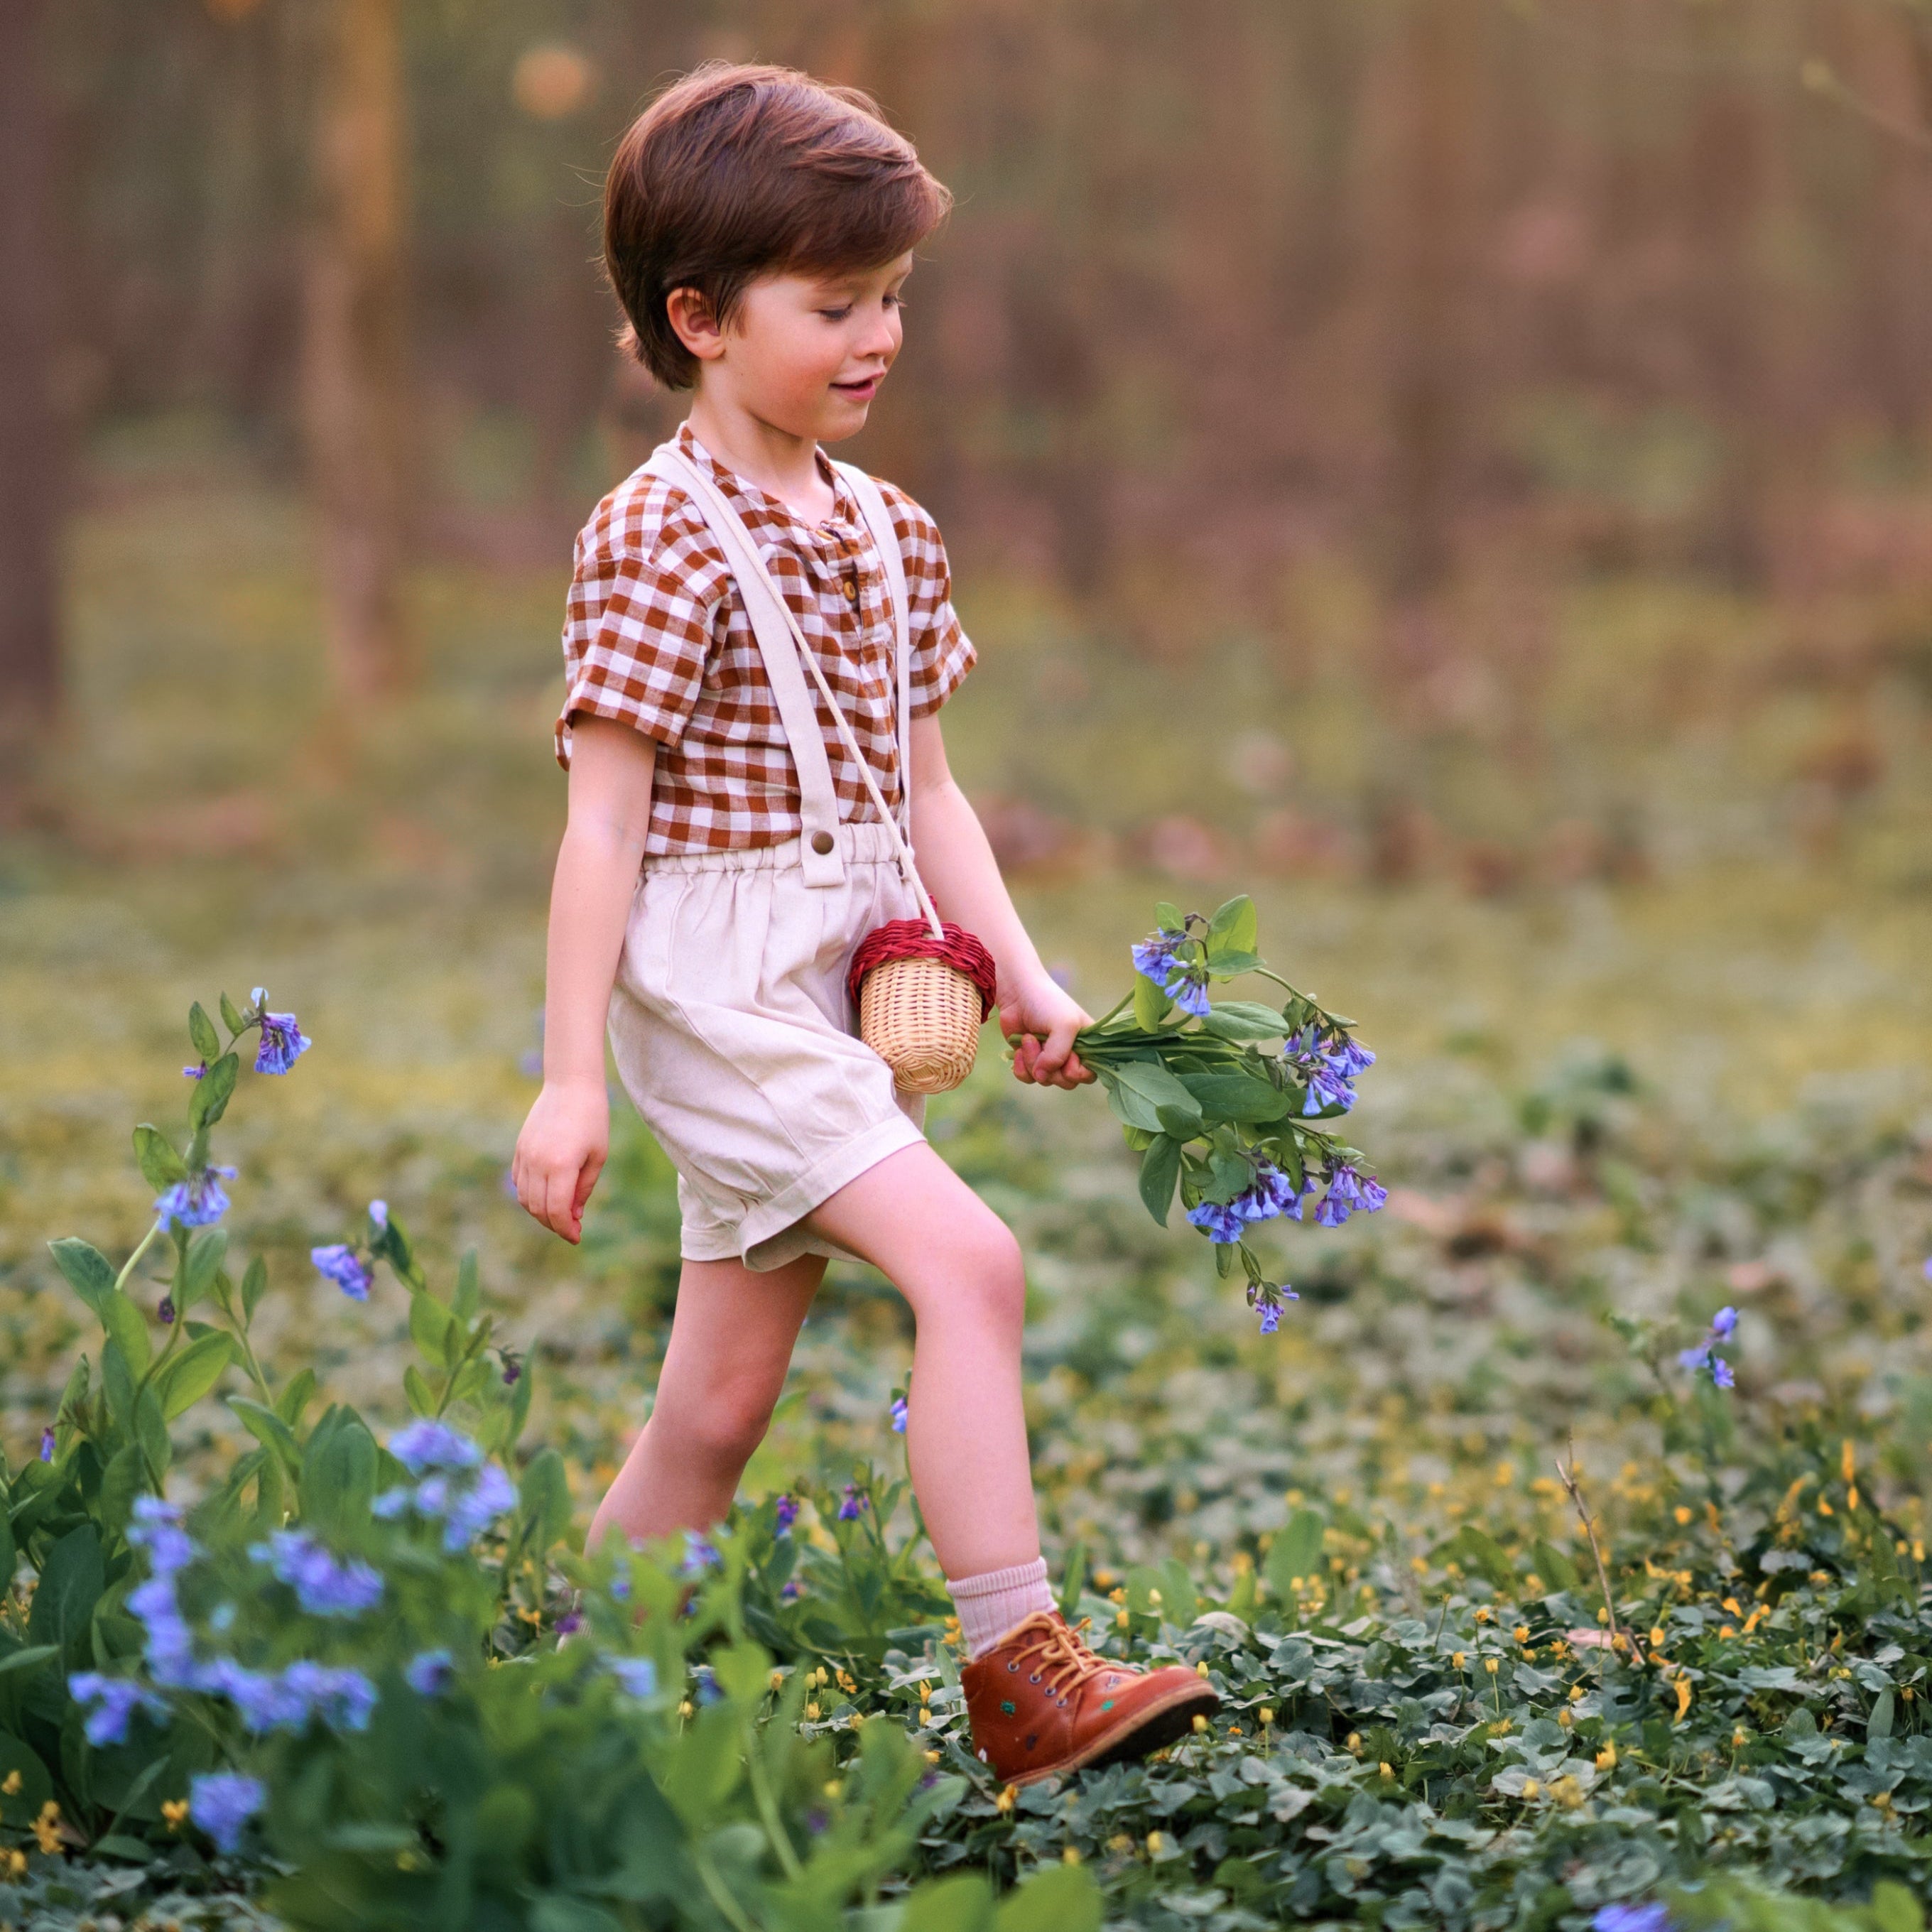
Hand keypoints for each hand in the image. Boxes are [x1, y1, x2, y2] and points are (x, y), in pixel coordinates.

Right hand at [512, 1077, 608, 1243]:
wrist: (571, 1086)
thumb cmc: (592, 1120)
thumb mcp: (597, 1156)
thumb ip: (584, 1188)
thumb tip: (574, 1216)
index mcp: (561, 1167)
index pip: (557, 1212)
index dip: (565, 1230)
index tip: (576, 1237)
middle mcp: (538, 1164)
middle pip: (538, 1209)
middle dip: (554, 1225)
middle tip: (571, 1229)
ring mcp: (525, 1156)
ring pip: (525, 1198)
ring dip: (540, 1212)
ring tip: (559, 1213)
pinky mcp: (519, 1148)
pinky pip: (519, 1182)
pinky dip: (530, 1195)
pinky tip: (547, 1194)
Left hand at [1002, 975, 1094, 1090]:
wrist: (1017, 993)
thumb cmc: (1047, 1003)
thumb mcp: (1064, 1026)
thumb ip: (1058, 1055)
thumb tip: (1042, 1076)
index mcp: (1087, 1045)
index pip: (1090, 1074)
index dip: (1078, 1072)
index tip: (1068, 1057)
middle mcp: (1069, 1054)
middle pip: (1066, 1082)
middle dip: (1052, 1067)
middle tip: (1044, 1044)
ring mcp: (1048, 1058)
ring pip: (1045, 1080)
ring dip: (1033, 1062)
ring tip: (1029, 1038)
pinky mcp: (1029, 1059)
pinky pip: (1028, 1078)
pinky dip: (1021, 1067)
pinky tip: (1019, 1050)